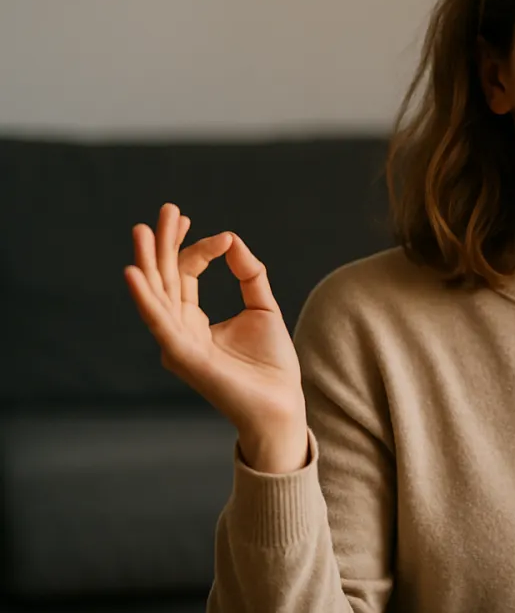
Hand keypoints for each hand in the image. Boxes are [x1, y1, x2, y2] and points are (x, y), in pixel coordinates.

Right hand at [124, 203, 307, 471]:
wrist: (282, 403)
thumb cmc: (271, 364)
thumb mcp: (262, 307)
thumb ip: (248, 273)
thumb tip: (231, 238)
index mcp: (194, 320)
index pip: (186, 275)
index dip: (200, 250)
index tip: (224, 239)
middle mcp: (178, 330)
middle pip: (164, 279)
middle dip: (164, 244)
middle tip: (165, 209)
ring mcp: (177, 343)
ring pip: (156, 295)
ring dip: (148, 261)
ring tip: (143, 230)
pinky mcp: (183, 356)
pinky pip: (159, 322)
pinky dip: (145, 297)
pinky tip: (134, 272)